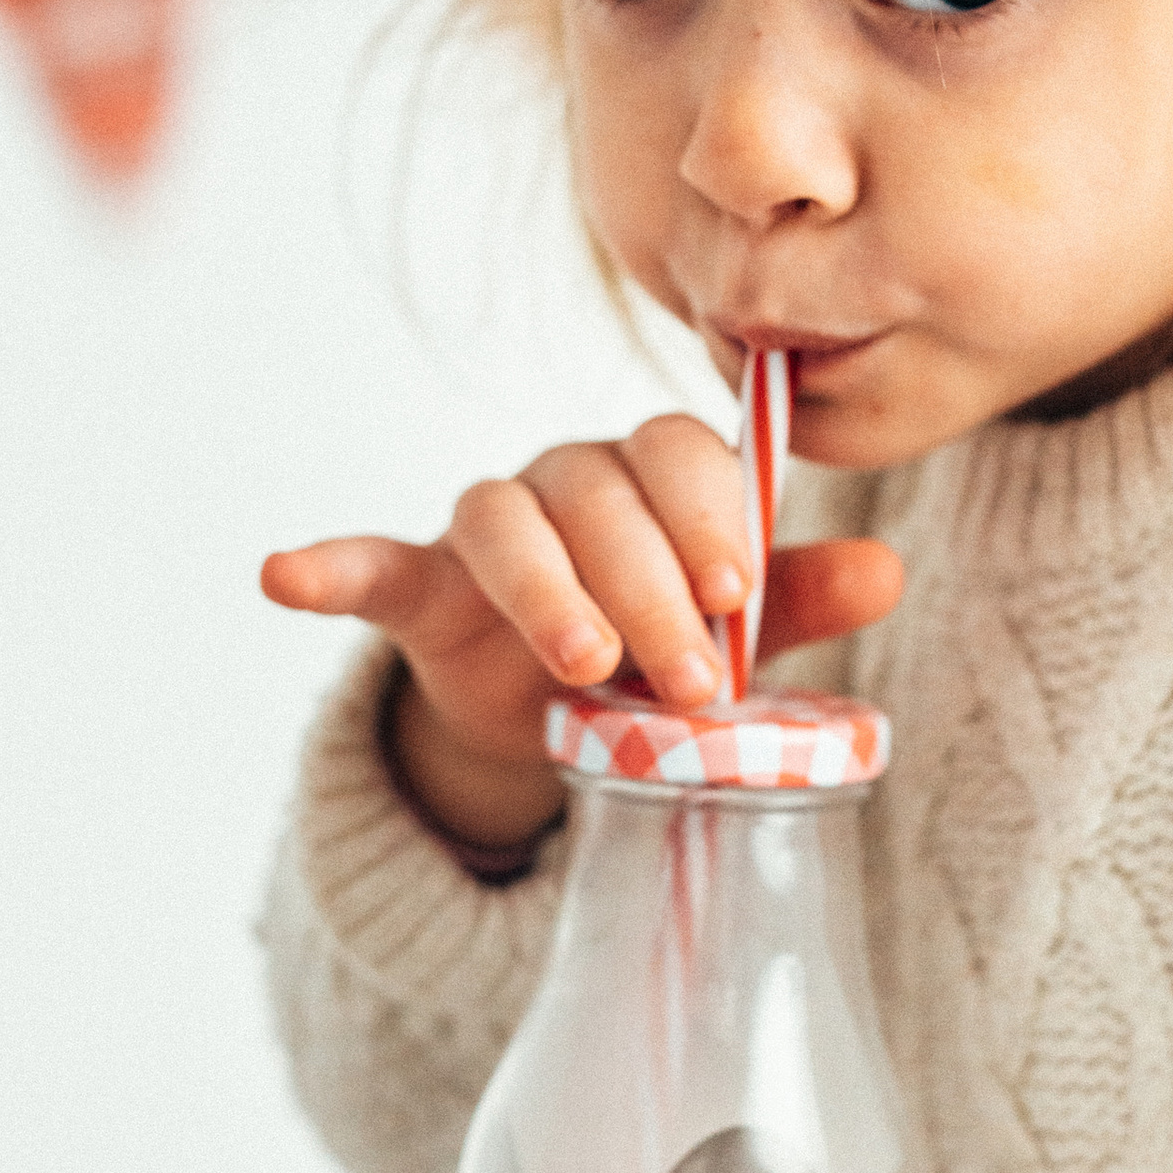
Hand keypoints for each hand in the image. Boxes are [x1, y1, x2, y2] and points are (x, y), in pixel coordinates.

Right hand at [262, 413, 905, 853]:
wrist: (567, 716)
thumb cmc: (663, 644)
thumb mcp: (735, 628)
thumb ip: (801, 595)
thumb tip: (889, 571)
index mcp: (655, 473)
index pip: (681, 455)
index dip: (710, 517)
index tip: (740, 597)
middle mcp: (572, 478)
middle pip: (602, 495)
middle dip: (651, 587)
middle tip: (689, 680)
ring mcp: (490, 528)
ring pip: (506, 521)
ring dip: (547, 590)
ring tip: (583, 665)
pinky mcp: (422, 586)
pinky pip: (369, 562)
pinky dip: (328, 566)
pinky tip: (284, 576)